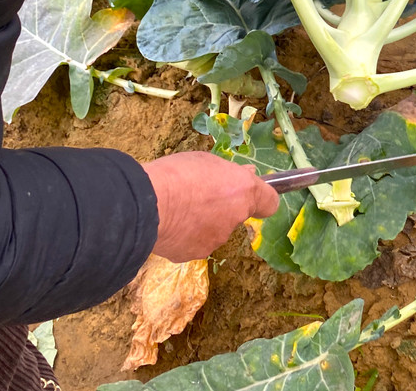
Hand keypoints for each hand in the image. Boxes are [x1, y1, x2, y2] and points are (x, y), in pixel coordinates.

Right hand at [142, 152, 279, 261]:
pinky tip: (170, 225)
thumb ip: (227, 173)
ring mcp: (216, 239)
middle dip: (223, 206)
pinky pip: (195, 242)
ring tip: (178, 210)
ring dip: (203, 222)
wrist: (145, 204)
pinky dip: (186, 236)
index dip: (260, 198)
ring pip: (215, 230)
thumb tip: (244, 174)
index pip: (269, 203)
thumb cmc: (176, 174)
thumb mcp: (206, 161)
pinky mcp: (195, 254)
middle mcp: (235, 218)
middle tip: (198, 195)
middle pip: (236, 214)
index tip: (247, 192)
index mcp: (244, 192)